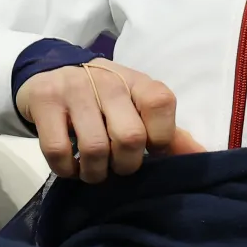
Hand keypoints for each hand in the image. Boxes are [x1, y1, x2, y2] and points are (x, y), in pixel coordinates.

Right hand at [15, 60, 205, 182]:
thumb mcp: (137, 107)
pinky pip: (58, 151)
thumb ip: (168, 133)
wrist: (51, 74)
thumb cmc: (103, 98)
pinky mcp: (45, 102)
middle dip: (125, 165)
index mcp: (137, 81)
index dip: (160, 138)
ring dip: (95, 172)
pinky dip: (66, 170)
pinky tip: (70, 166)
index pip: (161, 104)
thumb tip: (202, 156)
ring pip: (94, 149)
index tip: (148, 149)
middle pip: (130, 137)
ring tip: (93, 170)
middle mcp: (109, 80)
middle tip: (117, 166)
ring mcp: (74, 88)